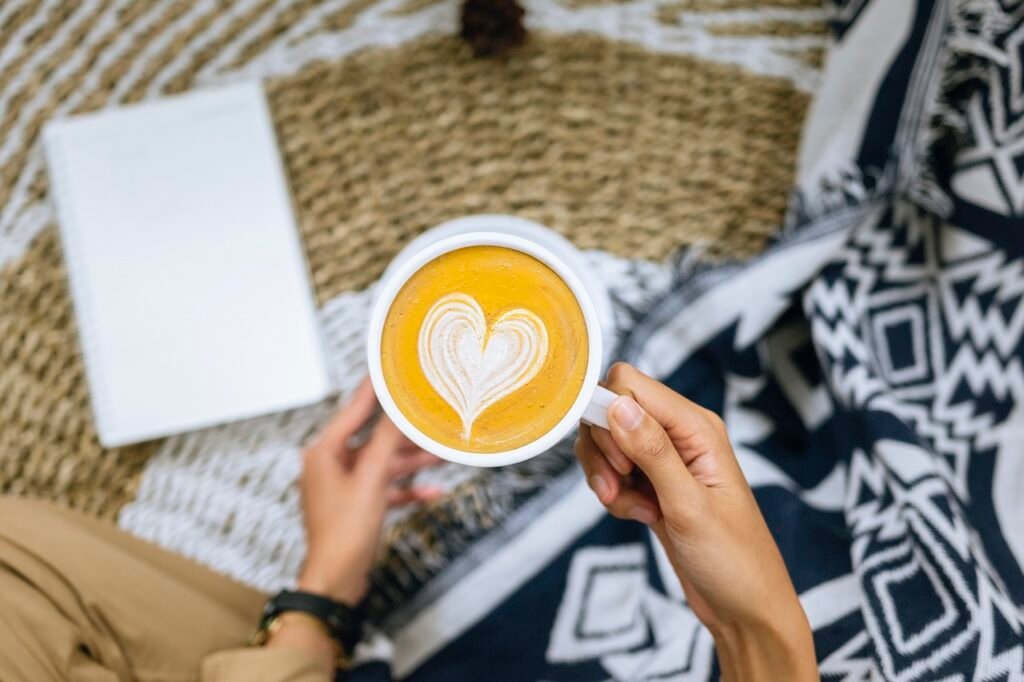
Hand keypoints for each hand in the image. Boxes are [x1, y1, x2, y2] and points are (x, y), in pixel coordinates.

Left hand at [297, 378, 441, 604]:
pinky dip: (406, 488)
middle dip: (405, 433)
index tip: (390, 371)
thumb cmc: (343, 533)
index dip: (374, 390)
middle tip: (428, 415)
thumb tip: (399, 412)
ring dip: (411, 461)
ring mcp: (344, 485)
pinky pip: (385, 487)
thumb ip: (386, 442)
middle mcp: (331, 464)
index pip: (353, 410)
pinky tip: (433, 490)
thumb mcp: (371, 480)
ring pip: (383, 463)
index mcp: (324, 452)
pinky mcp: (357, 504)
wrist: (337, 580)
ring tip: (442, 452)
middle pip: (374, 438)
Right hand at [575, 363, 816, 681]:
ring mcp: (665, 459)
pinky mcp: (654, 483)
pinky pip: (614, 472)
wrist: (744, 608)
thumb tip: (617, 405)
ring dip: (605, 476)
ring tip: (631, 508)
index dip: (609, 415)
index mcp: (696, 427)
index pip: (630, 384)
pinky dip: (615, 494)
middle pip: (611, 410)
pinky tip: (640, 517)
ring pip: (607, 442)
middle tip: (618, 488)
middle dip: (602, 450)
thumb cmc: (733, 559)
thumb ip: (652, 451)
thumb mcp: (689, 505)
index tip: (619, 461)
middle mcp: (680, 434)